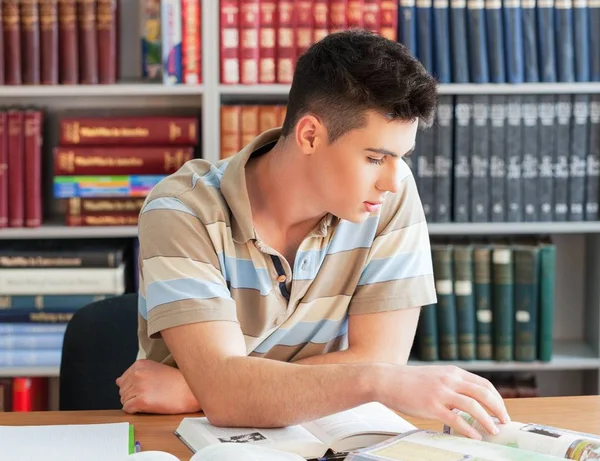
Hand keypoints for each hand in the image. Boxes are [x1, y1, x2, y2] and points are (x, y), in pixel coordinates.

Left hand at [116, 359, 200, 413]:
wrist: (189, 390)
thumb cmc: (176, 381)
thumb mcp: (155, 370)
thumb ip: (136, 374)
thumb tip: (118, 381)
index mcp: (140, 364)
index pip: (123, 379)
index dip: (133, 387)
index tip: (144, 389)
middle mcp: (137, 374)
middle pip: (122, 390)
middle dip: (132, 395)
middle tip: (149, 395)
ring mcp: (138, 387)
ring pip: (124, 400)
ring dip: (134, 403)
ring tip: (150, 399)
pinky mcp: (141, 401)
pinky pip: (127, 409)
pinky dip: (134, 410)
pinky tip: (147, 406)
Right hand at [378, 364, 509, 439]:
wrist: (386, 379)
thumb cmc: (408, 380)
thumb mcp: (435, 376)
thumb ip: (451, 384)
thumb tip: (468, 400)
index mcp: (453, 372)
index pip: (484, 384)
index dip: (497, 398)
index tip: (501, 410)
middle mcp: (450, 380)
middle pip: (484, 393)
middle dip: (499, 409)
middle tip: (504, 421)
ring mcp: (441, 392)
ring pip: (474, 406)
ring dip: (488, 420)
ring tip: (493, 430)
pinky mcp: (431, 406)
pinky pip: (456, 419)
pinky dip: (469, 429)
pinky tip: (475, 436)